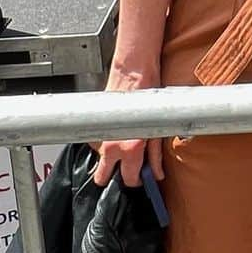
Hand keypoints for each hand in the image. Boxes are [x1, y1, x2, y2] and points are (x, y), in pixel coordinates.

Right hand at [92, 56, 163, 187]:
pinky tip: (117, 131)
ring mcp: (100, 136)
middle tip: (128, 166)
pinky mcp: (93, 127)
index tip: (141, 178)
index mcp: (130, 148)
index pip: (128, 180)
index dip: (136, 182)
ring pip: (99, 160)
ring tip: (124, 142)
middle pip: (102, 177)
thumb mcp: (158, 127)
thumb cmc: (147, 92)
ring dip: (110, 157)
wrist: (133, 70)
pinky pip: (96, 144)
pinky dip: (105, 142)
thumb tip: (156, 173)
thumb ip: (155, 155)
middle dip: (114, 175)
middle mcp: (111, 146)